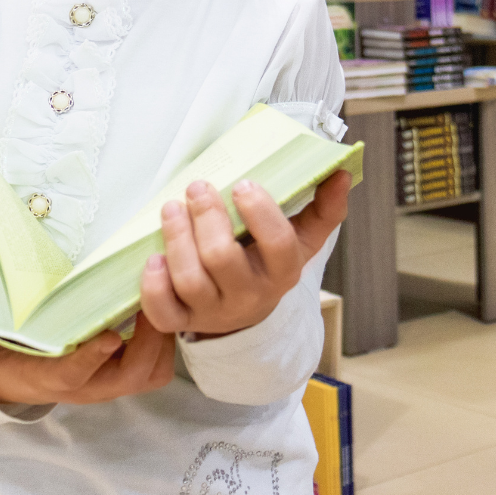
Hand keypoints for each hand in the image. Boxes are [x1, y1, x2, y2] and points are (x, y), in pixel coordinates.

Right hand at [0, 312, 174, 405]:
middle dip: (148, 340)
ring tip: (164, 296)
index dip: (93, 357)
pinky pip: (158, 368)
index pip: (77, 374)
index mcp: (58, 380)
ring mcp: (114, 385)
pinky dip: (166, 343)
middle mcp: (93, 387)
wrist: (27, 387)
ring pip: (151, 373)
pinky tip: (163, 308)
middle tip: (154, 297)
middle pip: (132, 375)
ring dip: (162, 340)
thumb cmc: (16, 364)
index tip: (109, 336)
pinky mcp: (130, 377)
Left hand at [140, 168, 350, 337]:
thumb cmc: (269, 260)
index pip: (278, 243)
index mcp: (283, 271)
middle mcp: (250, 295)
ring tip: (172, 208)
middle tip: (198, 186)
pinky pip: (163, 313)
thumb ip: (324, 206)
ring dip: (176, 238)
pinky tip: (153, 257)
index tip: (242, 183)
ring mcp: (214, 312)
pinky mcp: (183, 321)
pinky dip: (154, 285)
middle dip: (206, 216)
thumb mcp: (302, 237)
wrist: (246, 311)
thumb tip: (342, 172)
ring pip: (190, 280)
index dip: (260, 212)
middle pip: (222, 258)